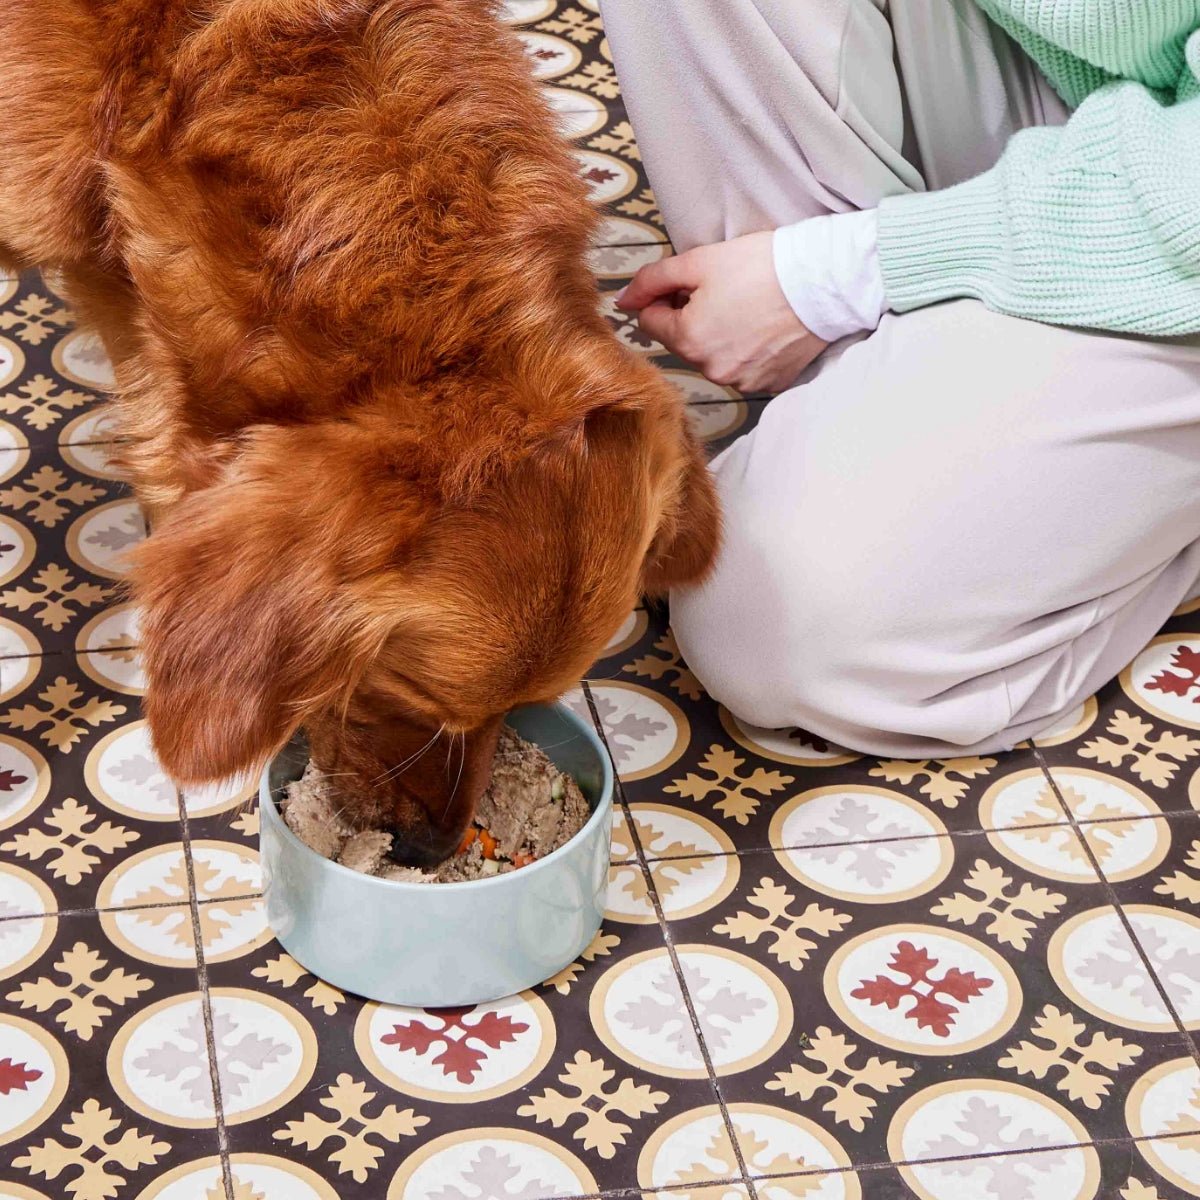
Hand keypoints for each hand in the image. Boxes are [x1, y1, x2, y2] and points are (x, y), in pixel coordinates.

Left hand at [617, 231, 828, 393]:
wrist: (824, 281)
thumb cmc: (762, 266)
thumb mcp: (699, 261)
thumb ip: (653, 280)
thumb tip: (623, 299)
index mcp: (688, 340)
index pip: (651, 322)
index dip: (666, 297)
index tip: (691, 282)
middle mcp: (711, 370)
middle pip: (683, 341)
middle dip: (693, 317)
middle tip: (725, 289)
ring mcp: (741, 381)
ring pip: (712, 356)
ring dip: (720, 334)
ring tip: (749, 306)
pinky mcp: (768, 383)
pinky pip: (743, 367)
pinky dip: (748, 349)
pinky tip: (765, 327)